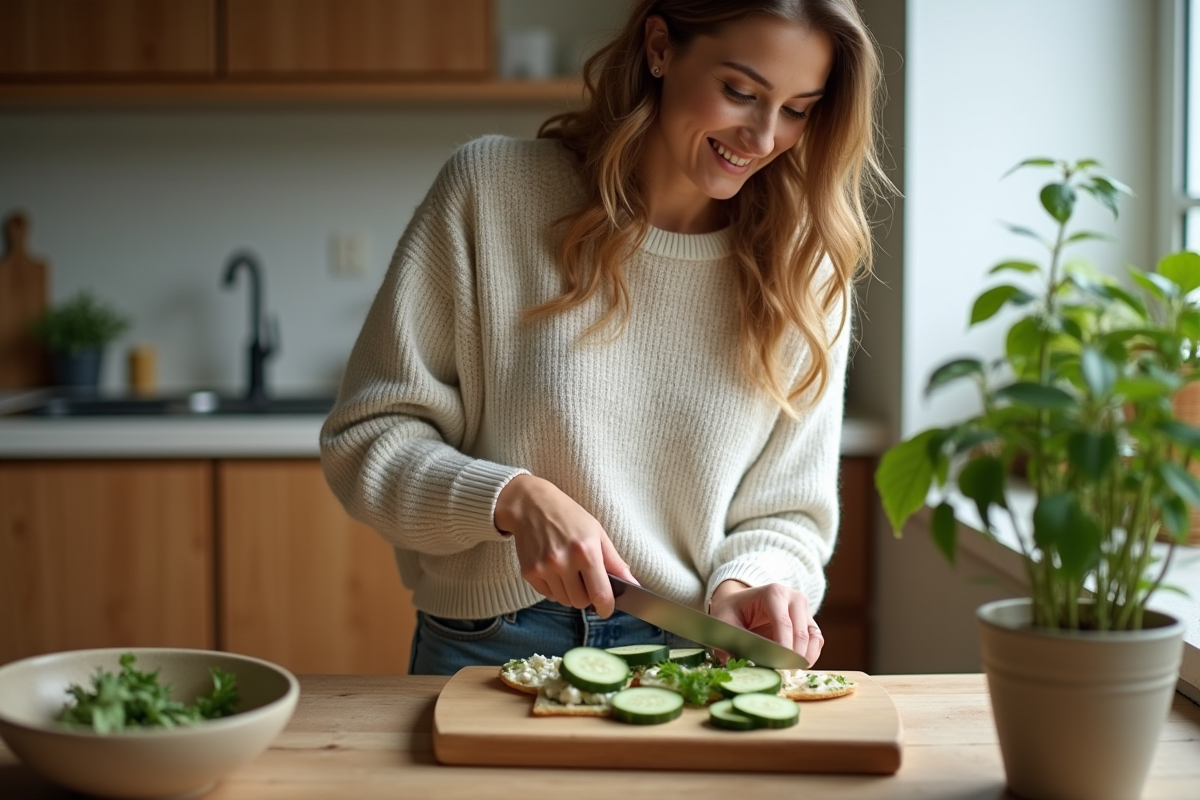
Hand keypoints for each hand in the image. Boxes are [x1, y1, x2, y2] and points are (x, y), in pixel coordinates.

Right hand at [494, 474, 635, 617]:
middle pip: (581, 602)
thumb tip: (633, 585)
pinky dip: (554, 589)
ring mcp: (543, 568)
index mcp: (585, 551)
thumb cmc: (569, 517)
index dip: (606, 607)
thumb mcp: (597, 533)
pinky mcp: (529, 572)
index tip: (606, 609)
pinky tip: (554, 571)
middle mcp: (563, 561)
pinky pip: (548, 595)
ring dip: (570, 593)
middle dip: (587, 596)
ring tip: (569, 572)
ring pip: (564, 601)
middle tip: (585, 579)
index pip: (600, 594)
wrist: (531, 505)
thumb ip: (615, 562)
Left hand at [708, 580, 822, 667]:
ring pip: (813, 637)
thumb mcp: (724, 619)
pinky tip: (797, 666)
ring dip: (805, 658)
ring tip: (790, 672)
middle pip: (800, 633)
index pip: (783, 623)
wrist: (740, 600)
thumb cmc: (733, 609)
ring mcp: (804, 609)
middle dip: (793, 656)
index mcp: (774, 593)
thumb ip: (728, 639)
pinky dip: (811, 655)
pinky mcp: (808, 621)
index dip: (783, 647)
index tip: (778, 666)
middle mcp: (793, 598)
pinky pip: (817, 641)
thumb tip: (730, 662)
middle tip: (782, 674)